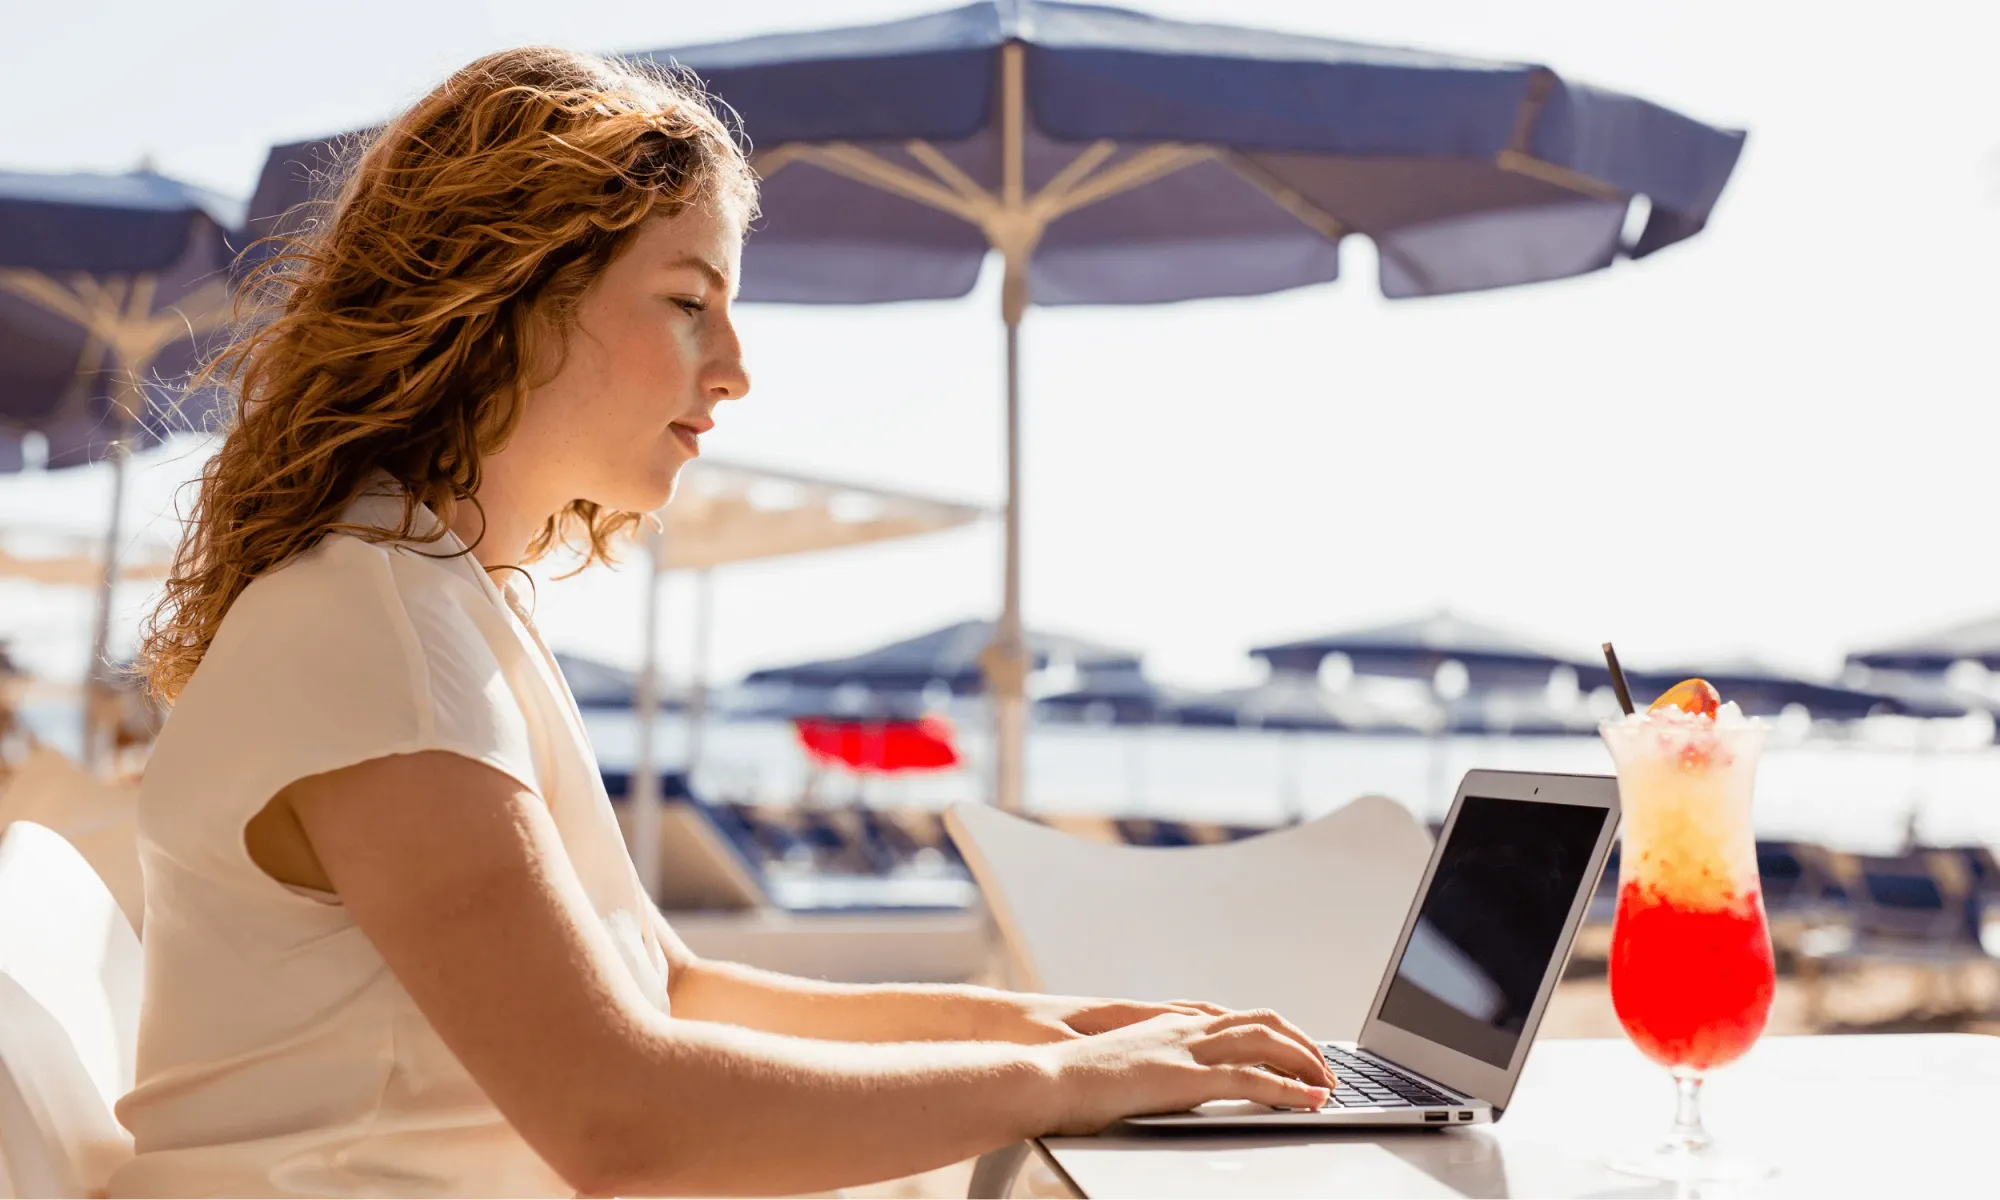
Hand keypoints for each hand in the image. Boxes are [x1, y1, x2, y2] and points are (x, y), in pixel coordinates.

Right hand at [974, 993, 1324, 1070]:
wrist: (1044, 1077)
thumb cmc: (1071, 1081)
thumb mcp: (1120, 1070)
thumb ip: (1149, 1071)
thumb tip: (1165, 1086)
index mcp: (1170, 1026)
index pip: (1237, 1019)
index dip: (1274, 1032)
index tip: (1298, 1050)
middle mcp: (1184, 1030)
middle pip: (1261, 1022)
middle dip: (1301, 1043)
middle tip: (1325, 1069)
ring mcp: (1186, 1050)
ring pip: (1266, 1043)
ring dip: (1305, 1062)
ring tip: (1329, 1083)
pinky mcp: (1185, 1078)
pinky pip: (1251, 1080)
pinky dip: (1289, 1089)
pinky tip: (1309, 1101)